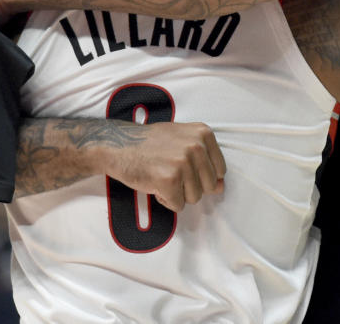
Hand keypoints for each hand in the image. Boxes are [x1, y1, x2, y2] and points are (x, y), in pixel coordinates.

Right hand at [108, 122, 226, 212]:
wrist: (118, 144)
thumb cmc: (150, 144)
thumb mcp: (182, 143)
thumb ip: (205, 163)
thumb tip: (221, 187)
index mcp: (204, 133)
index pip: (220, 170)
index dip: (201, 175)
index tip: (183, 166)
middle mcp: (197, 146)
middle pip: (209, 186)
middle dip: (190, 186)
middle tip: (169, 171)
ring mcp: (183, 162)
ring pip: (194, 198)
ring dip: (177, 193)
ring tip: (161, 175)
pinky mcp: (169, 180)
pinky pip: (178, 205)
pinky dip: (165, 200)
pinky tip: (154, 183)